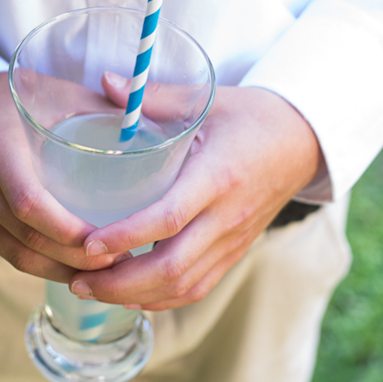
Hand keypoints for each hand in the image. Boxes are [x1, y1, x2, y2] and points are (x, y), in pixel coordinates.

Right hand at [0, 72, 123, 281]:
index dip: (71, 231)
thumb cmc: (27, 100)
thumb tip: (169, 133)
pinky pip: (9, 255)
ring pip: (18, 257)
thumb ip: (108, 112)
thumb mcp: (65, 95)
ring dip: (65, 270)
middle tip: (124, 263)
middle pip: (28, 239)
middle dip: (78, 260)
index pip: (30, 204)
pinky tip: (78, 265)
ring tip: (108, 271)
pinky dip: (45, 264)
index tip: (114, 242)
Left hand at [68, 85, 324, 312]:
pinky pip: (198, 286)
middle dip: (119, 282)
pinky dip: (162, 298)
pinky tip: (132, 295)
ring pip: (183, 284)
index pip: (169, 217)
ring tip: (92, 289)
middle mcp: (227, 216)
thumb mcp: (208, 101)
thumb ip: (155, 97)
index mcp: (218, 177)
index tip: (87, 244)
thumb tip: (106, 83)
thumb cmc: (255, 117)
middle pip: (172, 265)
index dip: (125, 237)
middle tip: (76, 279)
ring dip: (135, 294)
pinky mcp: (236, 250)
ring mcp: (233, 239)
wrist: (305, 142)